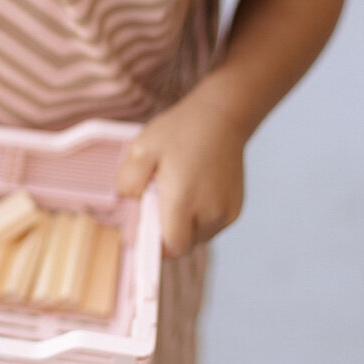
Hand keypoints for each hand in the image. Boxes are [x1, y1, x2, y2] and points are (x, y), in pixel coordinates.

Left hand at [116, 94, 245, 257]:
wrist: (221, 116)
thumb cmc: (179, 131)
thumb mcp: (141, 148)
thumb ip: (128, 180)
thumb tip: (128, 203)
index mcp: (184, 201)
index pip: (171, 247)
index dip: (155, 242)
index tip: (146, 221)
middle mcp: (210, 213)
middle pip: (184, 243)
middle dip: (168, 229)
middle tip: (159, 199)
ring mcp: (227, 213)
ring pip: (199, 236)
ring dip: (185, 224)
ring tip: (178, 191)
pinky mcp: (236, 209)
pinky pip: (212, 225)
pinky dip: (200, 216)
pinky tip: (194, 190)